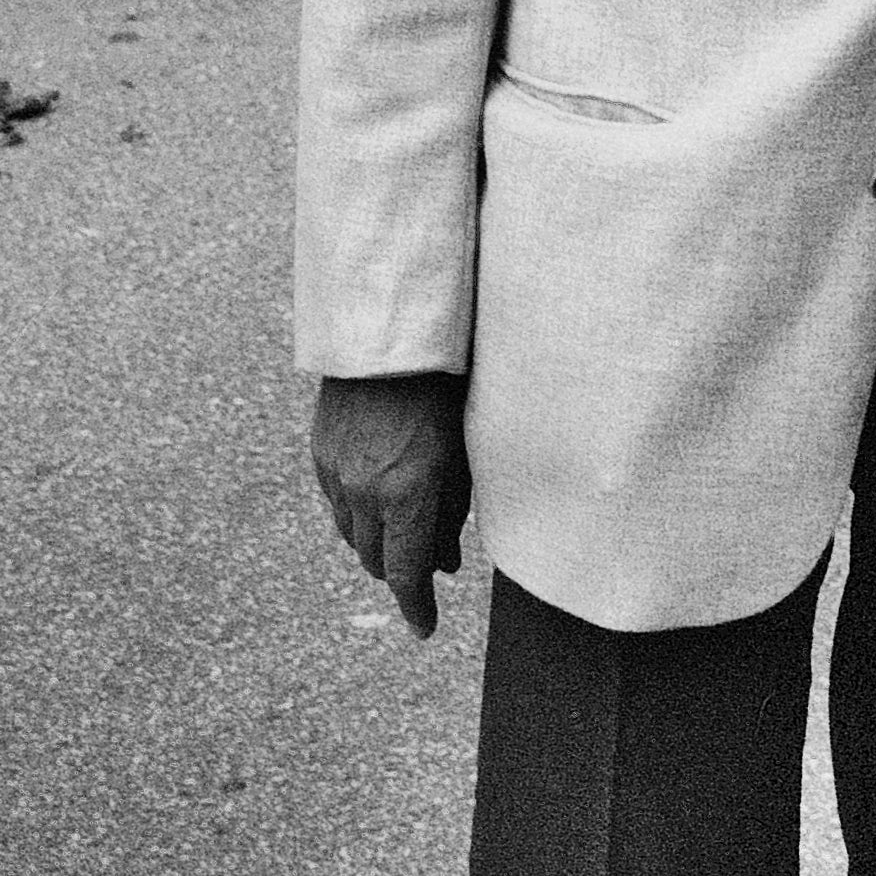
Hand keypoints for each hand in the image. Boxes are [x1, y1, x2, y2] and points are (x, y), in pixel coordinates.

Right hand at [311, 371, 471, 638]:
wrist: (393, 338)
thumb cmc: (445, 390)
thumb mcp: (462, 454)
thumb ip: (452, 513)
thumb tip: (447, 563)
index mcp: (409, 494)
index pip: (408, 576)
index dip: (417, 609)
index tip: (424, 629)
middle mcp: (367, 492)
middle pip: (377, 561)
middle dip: (400, 573)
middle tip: (424, 569)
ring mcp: (338, 475)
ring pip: (352, 538)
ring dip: (377, 546)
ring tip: (402, 534)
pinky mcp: (321, 456)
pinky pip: (336, 505)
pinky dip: (356, 515)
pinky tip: (375, 503)